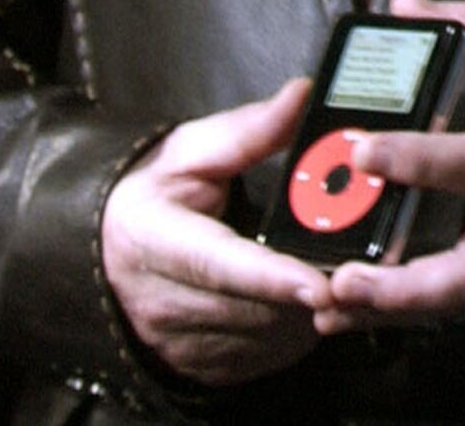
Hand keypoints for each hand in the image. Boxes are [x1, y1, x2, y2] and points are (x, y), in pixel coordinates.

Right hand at [99, 82, 330, 384]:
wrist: (107, 256)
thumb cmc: (154, 197)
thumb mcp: (188, 152)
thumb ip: (247, 131)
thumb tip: (301, 96)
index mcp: (153, 238)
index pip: (220, 265)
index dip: (272, 277)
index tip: (319, 284)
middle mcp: (160, 300)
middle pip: (254, 307)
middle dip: (311, 289)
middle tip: (357, 264)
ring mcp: (178, 343)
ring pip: (266, 337)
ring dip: (306, 310)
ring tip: (329, 271)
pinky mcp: (201, 369)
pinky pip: (265, 357)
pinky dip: (293, 330)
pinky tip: (300, 300)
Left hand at [316, 0, 464, 330]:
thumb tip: (402, 6)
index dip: (426, 160)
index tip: (363, 152)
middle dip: (406, 285)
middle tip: (343, 280)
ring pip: (448, 304)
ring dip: (387, 311)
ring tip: (328, 308)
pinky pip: (435, 308)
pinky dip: (386, 316)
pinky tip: (336, 318)